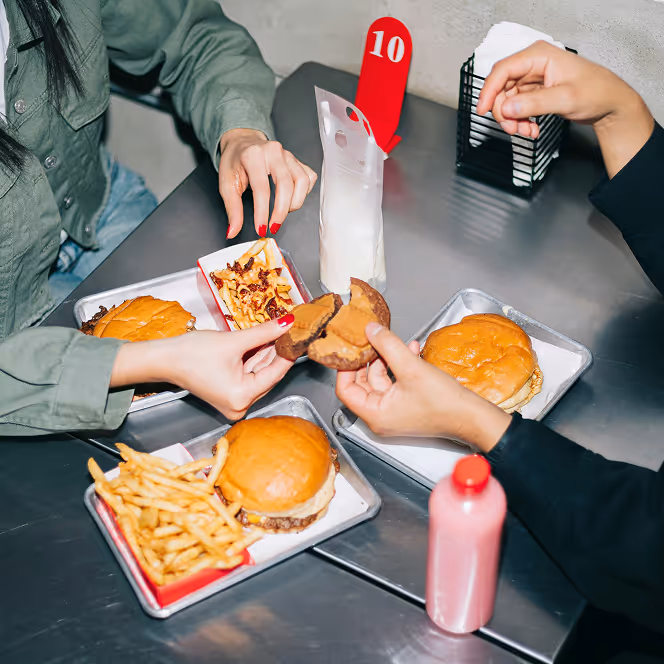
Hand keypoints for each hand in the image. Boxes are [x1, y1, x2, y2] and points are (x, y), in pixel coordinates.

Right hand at [111, 314, 294, 419]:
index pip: (276, 372)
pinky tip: (264, 340)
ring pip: (259, 371)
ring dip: (267, 351)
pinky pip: (249, 373)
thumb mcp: (233, 341)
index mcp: (242, 397)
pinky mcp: (230, 393)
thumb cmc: (190, 354)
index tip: (300, 334)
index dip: (289, 350)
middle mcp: (240, 405)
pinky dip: (254, 357)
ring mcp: (235, 401)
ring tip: (280, 330)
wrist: (164, 359)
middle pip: (268, 373)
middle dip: (278, 349)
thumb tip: (288, 323)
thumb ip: (264, 332)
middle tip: (292, 328)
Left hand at [218, 128, 316, 238]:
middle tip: (273, 226)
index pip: (262, 188)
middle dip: (281, 211)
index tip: (261, 228)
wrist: (242, 142)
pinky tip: (292, 198)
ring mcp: (288, 155)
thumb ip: (232, 209)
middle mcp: (273, 152)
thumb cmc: (235, 162)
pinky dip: (303, 192)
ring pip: (302, 181)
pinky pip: (308, 177)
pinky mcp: (297, 160)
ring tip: (283, 211)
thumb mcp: (227, 184)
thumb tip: (233, 231)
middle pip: (286, 185)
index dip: (262, 212)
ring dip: (295, 202)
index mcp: (253, 156)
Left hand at [335, 323, 510, 451]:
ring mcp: (393, 412)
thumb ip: (388, 346)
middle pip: (362, 383)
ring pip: (380, 380)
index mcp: (375, 414)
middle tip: (371, 341)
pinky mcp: (406, 406)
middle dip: (369, 360)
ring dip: (388, 359)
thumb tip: (371, 330)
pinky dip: (400, 367)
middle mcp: (380, 416)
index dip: (345, 368)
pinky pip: (395, 383)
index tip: (351, 350)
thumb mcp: (411, 367)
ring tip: (395, 343)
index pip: (345, 390)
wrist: (471, 416)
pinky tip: (411, 350)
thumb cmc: (443, 402)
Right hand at [476, 41, 653, 176]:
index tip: (482, 111)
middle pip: (501, 88)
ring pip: (507, 101)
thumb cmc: (596, 92)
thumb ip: (534, 104)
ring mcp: (533, 79)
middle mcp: (533, 65)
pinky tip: (531, 130)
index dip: (489, 91)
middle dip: (504, 112)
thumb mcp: (565, 99)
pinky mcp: (534, 92)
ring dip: (513, 120)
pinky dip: (520, 121)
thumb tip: (508, 108)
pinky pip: (517, 108)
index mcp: (539, 56)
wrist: (610, 104)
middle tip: (513, 130)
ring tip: (526, 132)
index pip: (502, 71)